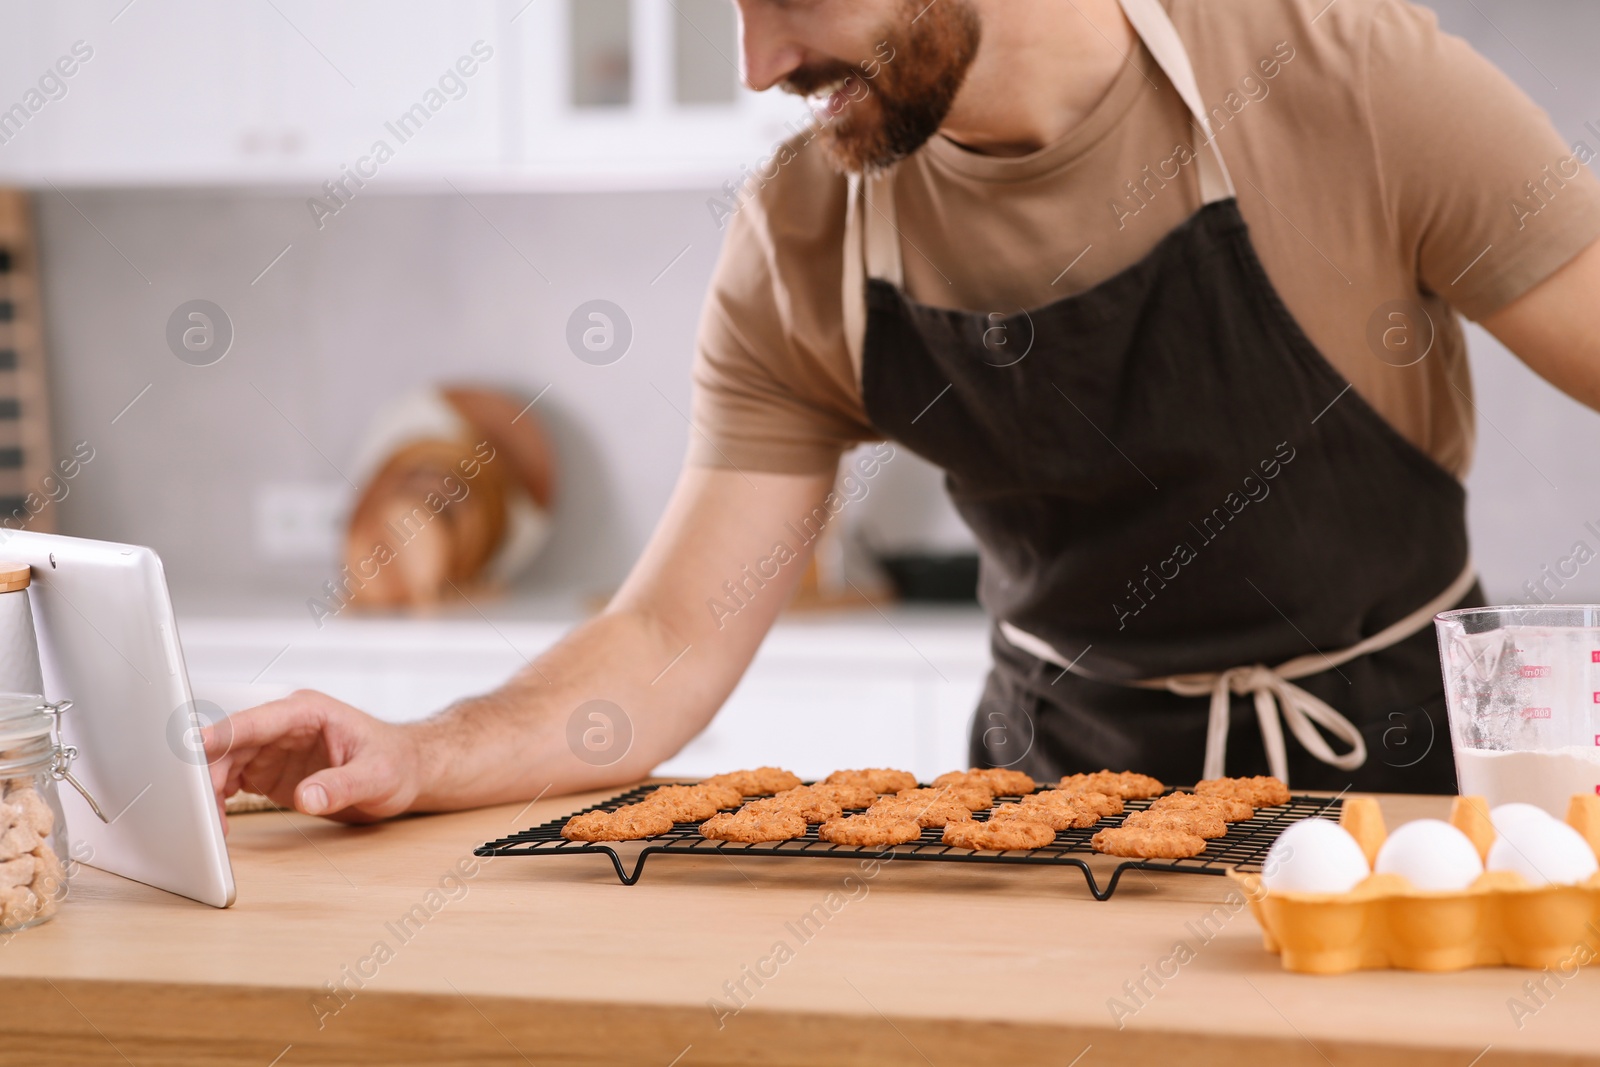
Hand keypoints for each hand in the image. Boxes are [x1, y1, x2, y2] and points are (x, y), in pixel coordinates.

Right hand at [202, 690, 424, 830]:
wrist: (406, 772)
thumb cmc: (397, 763)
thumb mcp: (378, 775)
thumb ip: (342, 785)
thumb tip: (307, 797)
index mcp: (308, 713)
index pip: (256, 720)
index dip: (224, 733)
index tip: (196, 746)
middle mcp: (284, 727)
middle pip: (232, 744)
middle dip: (210, 773)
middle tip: (201, 809)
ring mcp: (274, 749)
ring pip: (226, 764)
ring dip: (212, 791)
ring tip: (211, 824)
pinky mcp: (270, 771)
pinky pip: (233, 781)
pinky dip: (221, 799)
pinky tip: (218, 819)